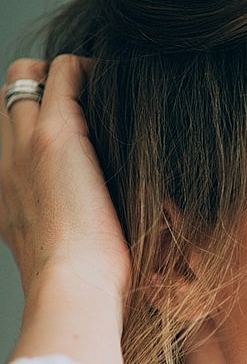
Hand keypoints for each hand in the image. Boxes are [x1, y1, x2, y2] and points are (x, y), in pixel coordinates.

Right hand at [0, 55, 130, 301]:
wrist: (73, 291)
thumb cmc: (85, 291)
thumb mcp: (69, 260)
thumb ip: (74, 236)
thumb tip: (109, 238)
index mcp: (5, 198)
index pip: (6, 140)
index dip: (31, 128)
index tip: (74, 140)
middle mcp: (4, 166)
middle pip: (7, 100)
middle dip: (41, 92)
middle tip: (86, 106)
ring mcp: (24, 147)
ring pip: (25, 77)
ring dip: (62, 76)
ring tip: (101, 93)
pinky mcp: (54, 137)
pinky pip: (64, 74)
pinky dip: (90, 72)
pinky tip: (117, 88)